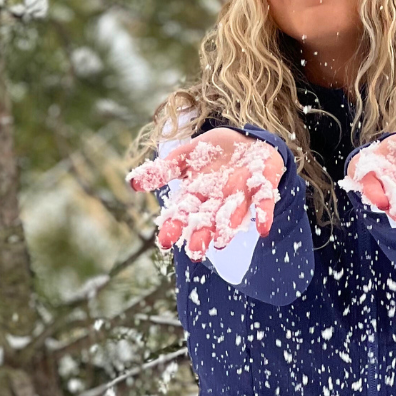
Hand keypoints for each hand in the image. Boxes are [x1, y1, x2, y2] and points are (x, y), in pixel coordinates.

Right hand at [127, 128, 284, 260]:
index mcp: (196, 195)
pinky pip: (264, 202)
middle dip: (201, 236)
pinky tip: (263, 228)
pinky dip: (263, 214)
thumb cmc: (213, 153)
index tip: (164, 242)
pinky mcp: (263, 186)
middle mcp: (218, 201)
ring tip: (220, 241)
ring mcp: (241, 195)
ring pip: (233, 214)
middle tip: (194, 254)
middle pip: (207, 220)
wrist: (248, 141)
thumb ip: (163, 170)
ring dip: (227, 227)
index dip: (174, 226)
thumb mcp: (185, 156)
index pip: (182, 213)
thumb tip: (132, 183)